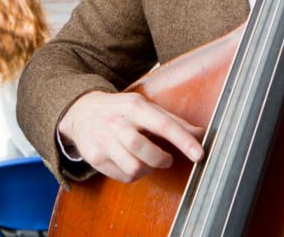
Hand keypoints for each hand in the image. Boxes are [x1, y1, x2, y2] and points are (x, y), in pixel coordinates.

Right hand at [58, 91, 203, 182]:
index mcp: (133, 106)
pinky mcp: (95, 158)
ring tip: (148, 160)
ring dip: (148, 169)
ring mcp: (103, 141)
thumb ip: (174, 121)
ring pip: (134, 168)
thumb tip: (202, 133)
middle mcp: (116, 123)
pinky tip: (132, 162)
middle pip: (144, 149)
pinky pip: (123, 176)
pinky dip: (135, 174)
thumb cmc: (121, 110)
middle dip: (161, 159)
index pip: (162, 124)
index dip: (183, 141)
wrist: (82, 112)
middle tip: (166, 158)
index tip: (199, 154)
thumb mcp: (145, 107)